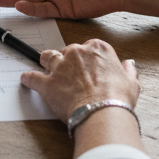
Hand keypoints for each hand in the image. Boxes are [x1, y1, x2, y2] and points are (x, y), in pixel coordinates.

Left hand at [21, 40, 138, 123]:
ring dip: (46, 63)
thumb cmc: (117, 98)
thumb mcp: (131, 82)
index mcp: (98, 49)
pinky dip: (29, 79)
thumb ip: (128, 70)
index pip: (88, 47)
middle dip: (66, 61)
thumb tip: (129, 64)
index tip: (86, 65)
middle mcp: (77, 53)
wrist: (103, 112)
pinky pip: (32, 77)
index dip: (86, 58)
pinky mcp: (47, 83)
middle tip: (69, 73)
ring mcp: (60, 66)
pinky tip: (26, 80)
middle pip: (66, 51)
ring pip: (47, 57)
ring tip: (47, 70)